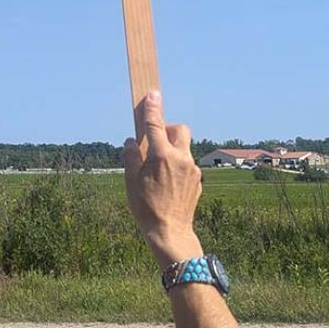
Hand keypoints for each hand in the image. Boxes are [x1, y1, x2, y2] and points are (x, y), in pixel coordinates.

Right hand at [123, 90, 203, 267]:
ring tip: (157, 167)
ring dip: (172, 148)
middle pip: (179, 129)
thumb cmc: (146, 208)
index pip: (156, 124)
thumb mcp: (130, 181)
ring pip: (184, 147)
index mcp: (162, 156)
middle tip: (154, 141)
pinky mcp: (198, 180)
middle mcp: (181, 158)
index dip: (152, 108)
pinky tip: (166, 181)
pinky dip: (177, 164)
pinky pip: (187, 163)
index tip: (152, 94)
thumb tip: (132, 141)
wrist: (171, 233)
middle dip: (167, 129)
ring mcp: (192, 169)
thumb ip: (131, 156)